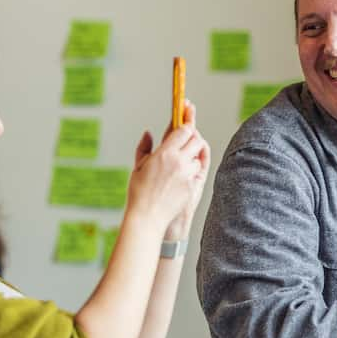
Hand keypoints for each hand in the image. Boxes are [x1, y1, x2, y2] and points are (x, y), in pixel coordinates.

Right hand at [128, 100, 209, 231]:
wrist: (147, 217)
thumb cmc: (139, 192)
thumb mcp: (138, 167)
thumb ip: (144, 147)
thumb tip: (148, 133)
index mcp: (164, 153)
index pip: (184, 131)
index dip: (186, 125)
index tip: (185, 120)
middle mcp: (178, 161)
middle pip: (196, 139)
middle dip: (193, 137)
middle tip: (188, 137)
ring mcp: (187, 174)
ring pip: (198, 155)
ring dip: (192, 154)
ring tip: (182, 158)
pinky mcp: (192, 186)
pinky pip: (198, 171)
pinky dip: (193, 169)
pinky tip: (183, 173)